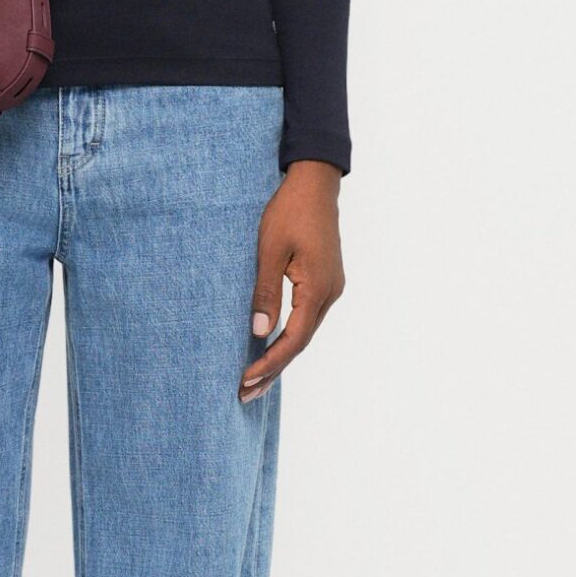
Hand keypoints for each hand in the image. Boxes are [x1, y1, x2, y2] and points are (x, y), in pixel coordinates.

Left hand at [240, 161, 344, 400]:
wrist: (315, 183)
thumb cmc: (288, 211)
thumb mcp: (269, 250)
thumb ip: (265, 292)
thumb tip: (259, 332)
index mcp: (317, 288)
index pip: (293, 339)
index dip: (269, 363)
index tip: (245, 380)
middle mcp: (330, 293)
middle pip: (301, 342)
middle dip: (273, 369)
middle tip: (245, 393)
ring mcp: (331, 287)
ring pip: (306, 332)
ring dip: (281, 356)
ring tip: (255, 380)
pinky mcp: (326, 281)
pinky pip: (308, 318)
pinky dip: (290, 337)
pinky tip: (273, 346)